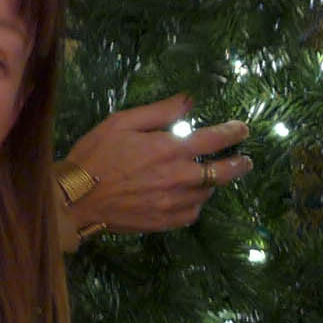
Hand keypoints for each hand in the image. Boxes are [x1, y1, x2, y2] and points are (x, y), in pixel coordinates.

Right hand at [66, 95, 252, 234]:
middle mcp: (179, 177)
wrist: (76, 199)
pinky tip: (190, 198)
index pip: (213, 139)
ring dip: (212, 184)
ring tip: (210, 177)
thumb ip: (159, 112)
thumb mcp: (122, 122)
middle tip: (246, 161)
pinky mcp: (165, 222)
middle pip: (222, 172)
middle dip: (239, 165)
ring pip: (207, 194)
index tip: (243, 129)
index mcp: (169, 149)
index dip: (233, 133)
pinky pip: (192, 214)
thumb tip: (189, 100)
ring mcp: (174, 203)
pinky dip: (196, 204)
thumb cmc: (96, 155)